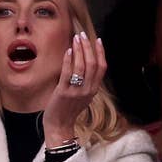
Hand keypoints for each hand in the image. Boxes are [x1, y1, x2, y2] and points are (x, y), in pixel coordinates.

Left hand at [42, 32, 106, 146]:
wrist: (59, 126)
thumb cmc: (68, 110)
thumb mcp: (82, 96)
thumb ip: (86, 82)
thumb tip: (84, 62)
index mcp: (94, 90)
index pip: (102, 67)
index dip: (101, 52)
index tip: (97, 40)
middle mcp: (88, 90)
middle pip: (93, 64)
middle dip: (88, 47)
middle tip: (83, 35)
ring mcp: (76, 91)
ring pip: (82, 66)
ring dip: (79, 50)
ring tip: (75, 39)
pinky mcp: (64, 92)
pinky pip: (68, 73)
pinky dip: (69, 60)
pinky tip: (67, 51)